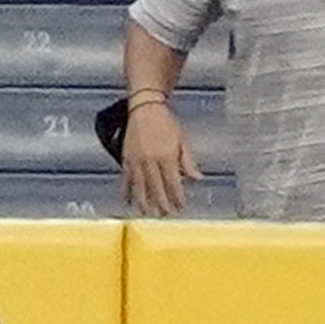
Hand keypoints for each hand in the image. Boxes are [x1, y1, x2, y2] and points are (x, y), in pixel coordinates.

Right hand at [118, 100, 201, 216]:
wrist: (145, 109)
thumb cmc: (166, 123)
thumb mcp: (182, 140)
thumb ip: (188, 161)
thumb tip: (198, 178)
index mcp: (167, 156)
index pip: (173, 183)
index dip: (177, 197)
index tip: (181, 206)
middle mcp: (151, 160)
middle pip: (156, 188)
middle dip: (162, 203)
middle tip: (166, 214)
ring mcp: (137, 161)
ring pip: (140, 187)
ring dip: (144, 202)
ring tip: (148, 213)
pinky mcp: (127, 159)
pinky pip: (126, 179)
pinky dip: (127, 191)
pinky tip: (129, 201)